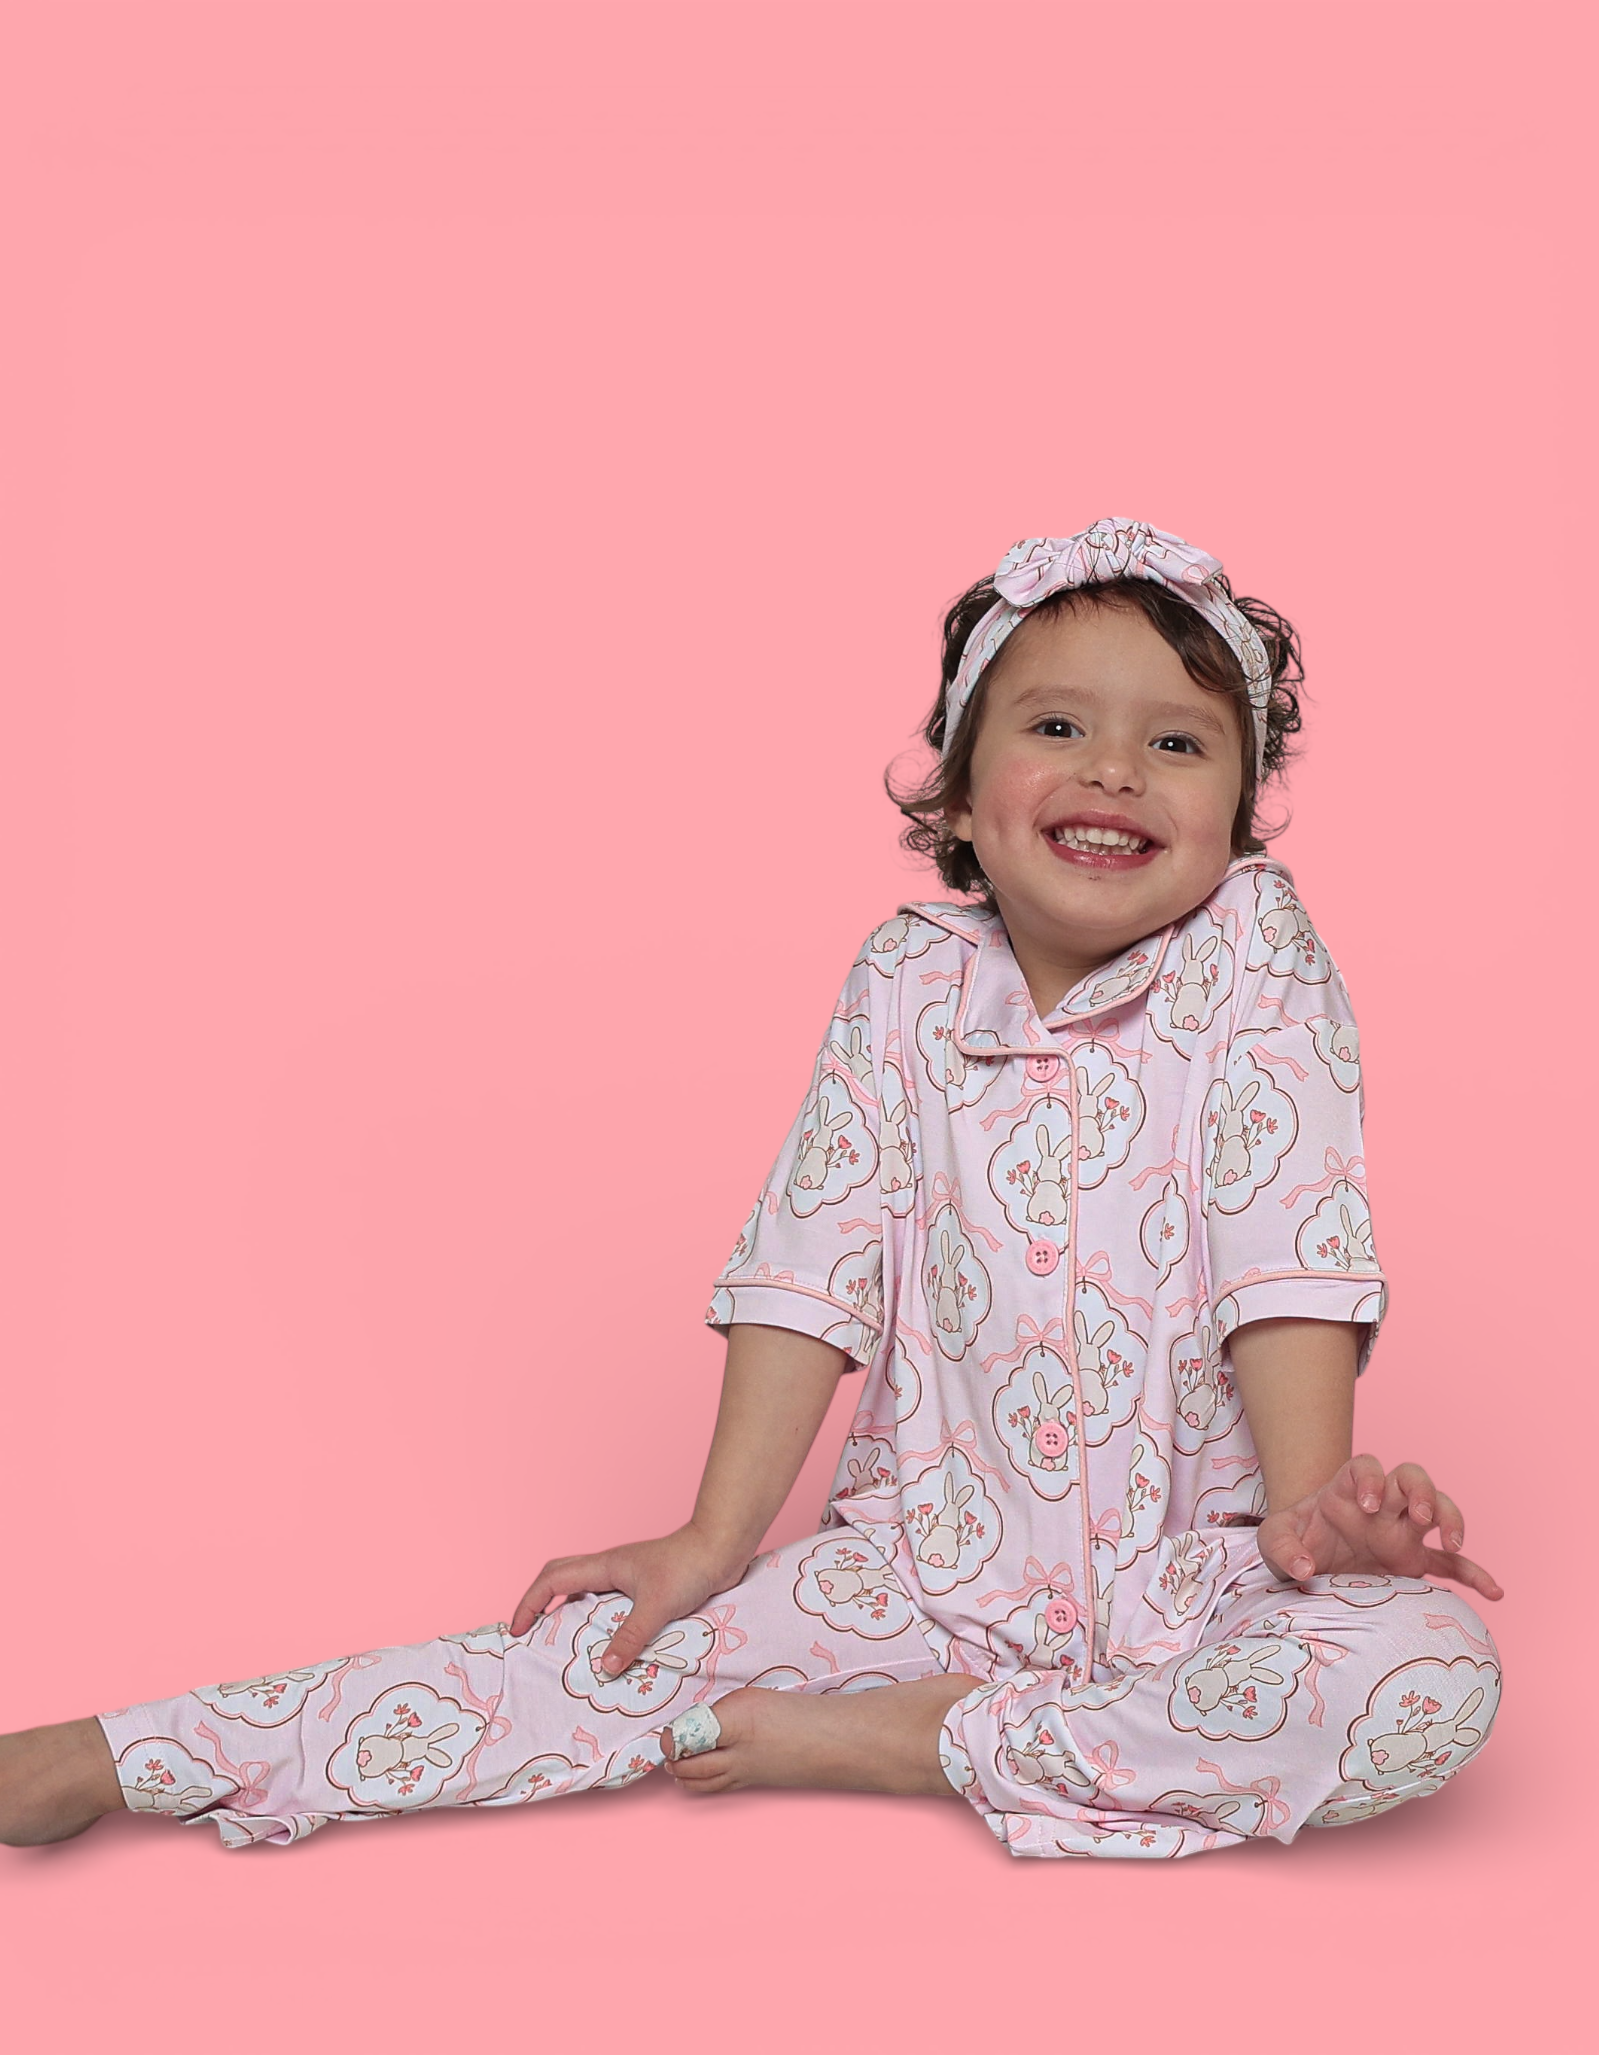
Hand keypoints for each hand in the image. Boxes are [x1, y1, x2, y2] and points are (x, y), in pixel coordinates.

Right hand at [509, 1523, 750, 1671]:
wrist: (723, 1549)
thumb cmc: (690, 1567)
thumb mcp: (657, 1606)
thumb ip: (630, 1636)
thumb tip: (603, 1667)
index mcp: (604, 1567)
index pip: (551, 1579)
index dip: (529, 1603)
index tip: (517, 1630)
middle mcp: (610, 1570)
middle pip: (560, 1580)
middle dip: (540, 1606)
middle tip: (533, 1637)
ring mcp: (627, 1578)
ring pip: (586, 1594)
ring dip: (572, 1616)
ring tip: (568, 1651)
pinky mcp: (646, 1588)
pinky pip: (611, 1606)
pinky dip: (601, 1624)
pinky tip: (611, 1648)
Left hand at [1256, 1455, 1503, 1602]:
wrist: (1306, 1565)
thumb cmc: (1294, 1543)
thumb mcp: (1273, 1542)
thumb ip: (1282, 1548)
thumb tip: (1304, 1569)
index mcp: (1347, 1491)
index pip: (1366, 1466)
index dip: (1371, 1479)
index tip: (1367, 1505)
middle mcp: (1381, 1506)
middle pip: (1411, 1478)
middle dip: (1419, 1491)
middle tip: (1417, 1516)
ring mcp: (1402, 1532)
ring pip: (1438, 1509)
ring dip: (1450, 1519)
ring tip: (1452, 1543)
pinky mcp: (1415, 1562)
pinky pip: (1452, 1565)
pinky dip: (1473, 1574)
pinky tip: (1493, 1592)